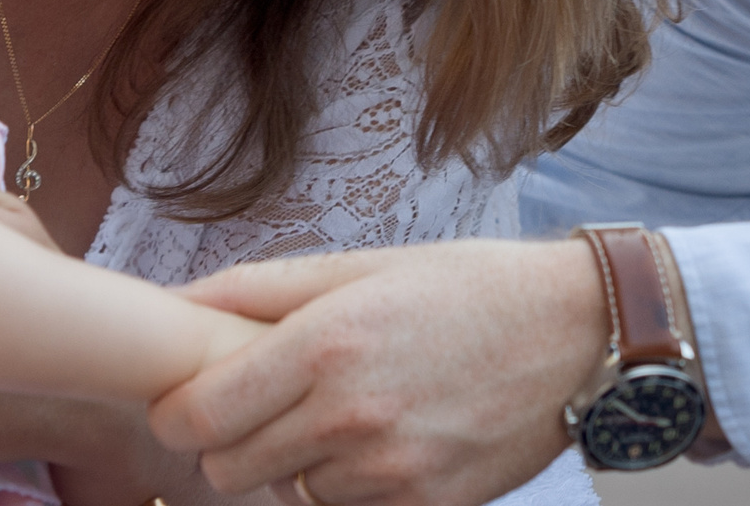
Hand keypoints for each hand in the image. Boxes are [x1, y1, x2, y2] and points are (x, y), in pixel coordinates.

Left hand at [148, 239, 608, 505]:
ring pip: (286, 497)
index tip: (191, 401)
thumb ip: (257, 290)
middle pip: (227, 470)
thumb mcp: (361, 266)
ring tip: (342, 418)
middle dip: (231, 443)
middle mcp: (349, 414)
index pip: (197, 417)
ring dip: (295, 467)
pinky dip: (350, 489)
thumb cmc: (465, 289)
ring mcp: (389, 470)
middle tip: (266, 409)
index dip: (179, 414)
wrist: (575, 333)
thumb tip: (174, 306)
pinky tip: (383, 445)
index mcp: (324, 343)